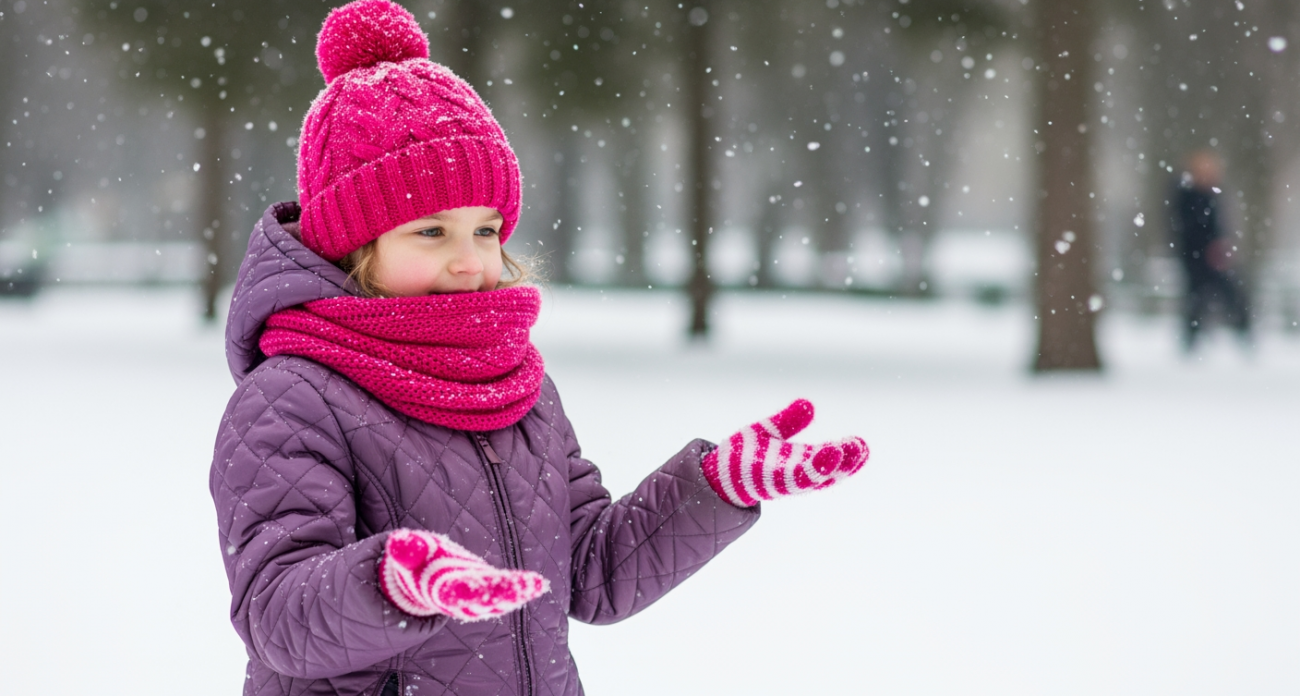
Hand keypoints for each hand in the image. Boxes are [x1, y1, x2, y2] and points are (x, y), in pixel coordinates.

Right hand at [378, 529, 548, 620]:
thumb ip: (406, 549)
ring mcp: (478, 596)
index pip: (459, 592)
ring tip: (536, 585)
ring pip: (499, 599)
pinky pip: (506, 593)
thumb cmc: (418, 562)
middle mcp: (463, 597)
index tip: (489, 593)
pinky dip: (520, 590)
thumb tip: (398, 541)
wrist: (423, 577)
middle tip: (526, 587)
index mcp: (443, 590)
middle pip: (485, 598)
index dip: (474, 592)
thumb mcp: (408, 554)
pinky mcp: (489, 589)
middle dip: (504, 594)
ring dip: (517, 593)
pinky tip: (537, 584)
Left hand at [701, 399, 867, 506]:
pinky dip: (812, 469)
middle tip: (863, 450)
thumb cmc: (743, 455)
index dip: (846, 454)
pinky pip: (796, 477)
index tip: (861, 446)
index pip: (828, 458)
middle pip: (827, 471)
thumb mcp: (768, 431)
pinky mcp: (772, 481)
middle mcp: (796, 473)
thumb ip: (788, 421)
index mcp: (799, 461)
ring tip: (847, 452)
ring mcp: (785, 479)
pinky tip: (826, 456)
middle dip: (846, 463)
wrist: (716, 473)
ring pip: (814, 476)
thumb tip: (808, 404)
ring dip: (832, 467)